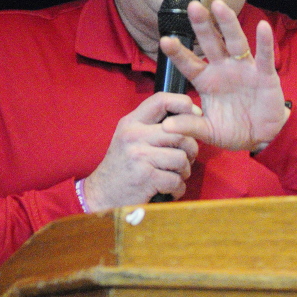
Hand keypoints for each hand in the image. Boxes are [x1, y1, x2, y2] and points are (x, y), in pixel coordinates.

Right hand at [84, 92, 199, 209]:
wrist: (101, 196)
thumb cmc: (121, 168)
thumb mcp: (129, 140)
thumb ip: (151, 128)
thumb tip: (187, 116)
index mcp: (131, 123)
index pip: (161, 100)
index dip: (183, 103)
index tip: (195, 114)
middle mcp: (134, 136)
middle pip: (180, 133)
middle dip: (191, 149)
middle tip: (186, 159)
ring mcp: (139, 156)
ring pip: (181, 158)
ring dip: (184, 171)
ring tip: (175, 177)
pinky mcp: (146, 177)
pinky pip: (176, 181)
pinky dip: (177, 189)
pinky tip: (169, 191)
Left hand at [158, 0, 289, 150]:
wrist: (261, 137)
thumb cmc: (232, 130)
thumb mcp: (208, 131)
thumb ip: (189, 126)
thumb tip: (166, 128)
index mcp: (206, 80)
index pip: (189, 63)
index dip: (178, 52)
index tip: (164, 41)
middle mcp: (223, 69)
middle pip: (211, 43)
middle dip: (202, 25)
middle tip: (192, 6)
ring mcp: (244, 69)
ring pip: (235, 42)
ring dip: (228, 23)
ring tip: (219, 5)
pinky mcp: (265, 75)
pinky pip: (264, 56)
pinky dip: (264, 42)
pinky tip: (262, 26)